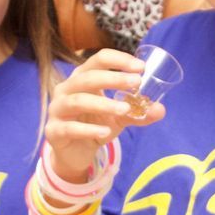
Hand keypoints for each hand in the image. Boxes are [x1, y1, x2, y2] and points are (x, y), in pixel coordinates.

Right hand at [45, 48, 161, 182]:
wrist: (74, 154)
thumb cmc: (95, 125)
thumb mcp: (119, 117)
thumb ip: (138, 112)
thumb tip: (160, 109)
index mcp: (82, 78)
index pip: (98, 60)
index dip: (119, 60)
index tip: (140, 67)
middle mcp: (66, 89)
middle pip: (88, 77)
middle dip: (113, 78)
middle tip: (136, 82)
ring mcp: (57, 110)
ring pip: (78, 101)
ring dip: (103, 103)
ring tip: (124, 109)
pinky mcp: (53, 131)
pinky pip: (69, 128)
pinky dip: (88, 129)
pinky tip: (104, 132)